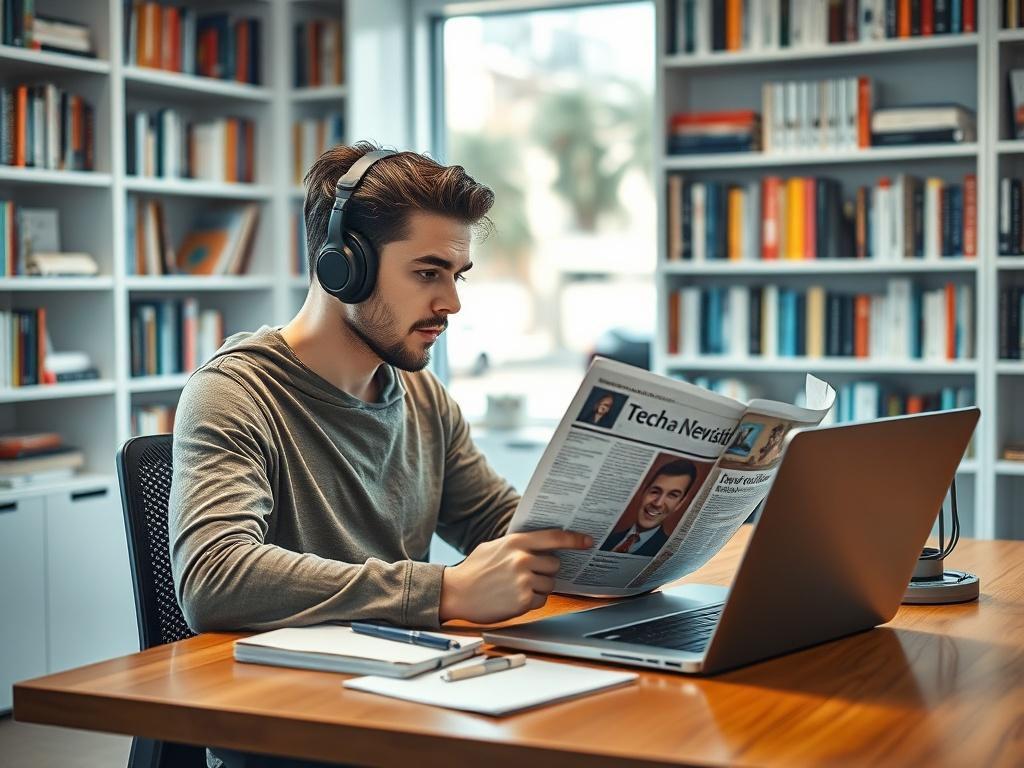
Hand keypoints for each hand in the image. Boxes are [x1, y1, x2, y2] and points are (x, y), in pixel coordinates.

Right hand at [439, 529, 592, 623]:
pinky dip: (531, 601)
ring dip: (538, 587)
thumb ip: (518, 544)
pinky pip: (541, 601)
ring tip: (516, 587)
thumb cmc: (474, 570)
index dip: (574, 539)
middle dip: (546, 570)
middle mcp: (521, 559)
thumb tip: (542, 545)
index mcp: (515, 542)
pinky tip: (513, 598)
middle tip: (528, 574)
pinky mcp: (522, 601)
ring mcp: (523, 580)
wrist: (455, 592)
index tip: (588, 541)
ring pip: (549, 584)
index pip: (553, 537)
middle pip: (555, 564)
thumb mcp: (494, 547)